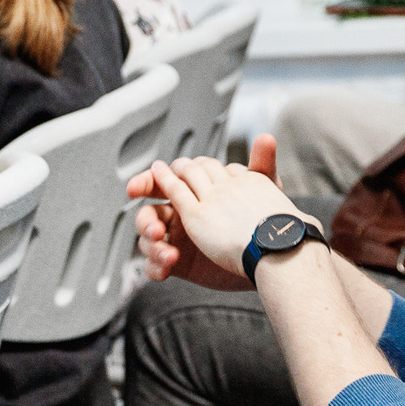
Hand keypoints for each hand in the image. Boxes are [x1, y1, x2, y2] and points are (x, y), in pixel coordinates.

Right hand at [133, 133, 284, 290]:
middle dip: (146, 221)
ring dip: (152, 246)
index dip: (145, 183)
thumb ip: (259, 166)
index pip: (161, 184)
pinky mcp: (178, 264)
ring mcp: (177, 240)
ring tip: (167, 253)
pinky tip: (165, 268)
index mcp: (192, 194)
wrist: (269, 257)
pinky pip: (155, 265)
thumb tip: (266, 137)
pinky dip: (156, 266)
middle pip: (148, 213)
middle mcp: (180, 216)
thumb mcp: (261, 194)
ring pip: (148, 240)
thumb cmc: (263, 222)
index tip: (135, 187)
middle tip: (156, 229)